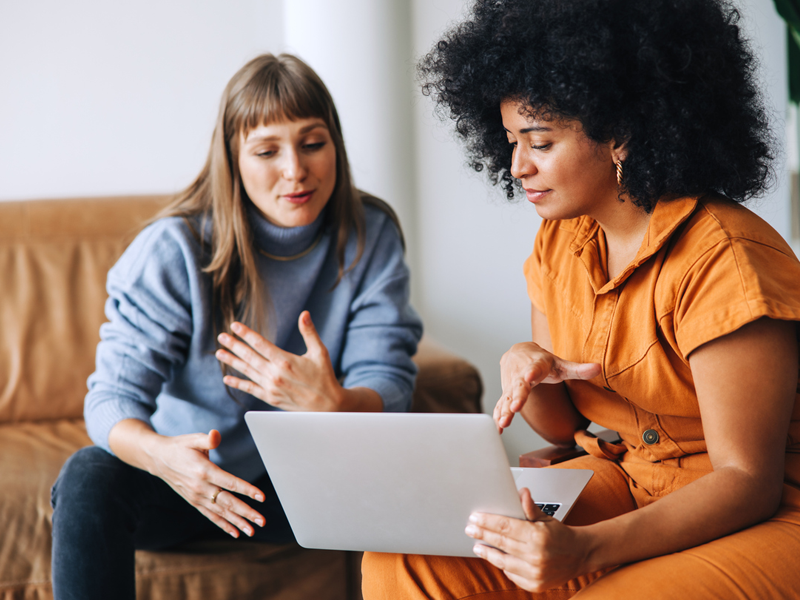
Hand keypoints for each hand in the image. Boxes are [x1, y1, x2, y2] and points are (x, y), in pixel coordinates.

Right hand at [145, 429, 265, 537]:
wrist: (158, 459)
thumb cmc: (180, 447)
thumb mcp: (193, 439)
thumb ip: (207, 439)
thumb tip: (216, 435)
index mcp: (204, 471)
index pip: (230, 483)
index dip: (247, 490)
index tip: (262, 497)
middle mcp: (201, 487)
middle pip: (228, 502)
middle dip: (246, 512)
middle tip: (262, 521)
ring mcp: (197, 497)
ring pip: (220, 512)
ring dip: (237, 522)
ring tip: (252, 531)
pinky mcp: (194, 501)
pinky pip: (210, 515)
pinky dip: (223, 524)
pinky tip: (235, 533)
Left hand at [215, 311, 343, 410]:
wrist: (327, 406)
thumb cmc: (325, 377)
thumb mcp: (320, 352)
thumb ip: (309, 333)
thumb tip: (304, 314)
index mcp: (285, 361)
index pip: (260, 344)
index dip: (246, 334)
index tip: (234, 326)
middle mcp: (275, 374)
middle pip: (249, 356)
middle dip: (234, 345)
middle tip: (221, 336)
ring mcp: (271, 387)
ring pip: (247, 371)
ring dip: (232, 361)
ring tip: (219, 352)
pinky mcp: (271, 398)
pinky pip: (250, 389)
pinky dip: (238, 383)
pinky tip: (227, 378)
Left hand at [465, 488, 590, 591]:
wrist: (580, 555)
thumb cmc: (560, 534)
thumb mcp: (546, 518)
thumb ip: (530, 507)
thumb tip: (521, 492)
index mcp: (538, 536)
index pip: (505, 527)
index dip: (487, 521)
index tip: (474, 518)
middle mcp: (536, 556)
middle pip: (501, 542)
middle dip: (482, 534)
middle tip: (470, 529)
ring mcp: (535, 573)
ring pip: (503, 561)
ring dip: (487, 553)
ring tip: (477, 546)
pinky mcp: (535, 585)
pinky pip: (512, 574)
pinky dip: (503, 565)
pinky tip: (496, 557)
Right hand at [494, 342, 599, 432]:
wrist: (519, 352)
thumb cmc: (543, 361)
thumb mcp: (560, 364)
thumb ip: (578, 369)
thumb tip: (598, 368)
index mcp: (536, 365)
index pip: (534, 368)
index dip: (532, 372)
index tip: (529, 376)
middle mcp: (520, 374)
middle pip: (518, 386)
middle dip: (516, 397)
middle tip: (514, 407)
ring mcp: (511, 384)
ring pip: (507, 397)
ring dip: (504, 410)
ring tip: (503, 423)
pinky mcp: (506, 393)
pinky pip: (501, 404)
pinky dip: (499, 414)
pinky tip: (498, 427)